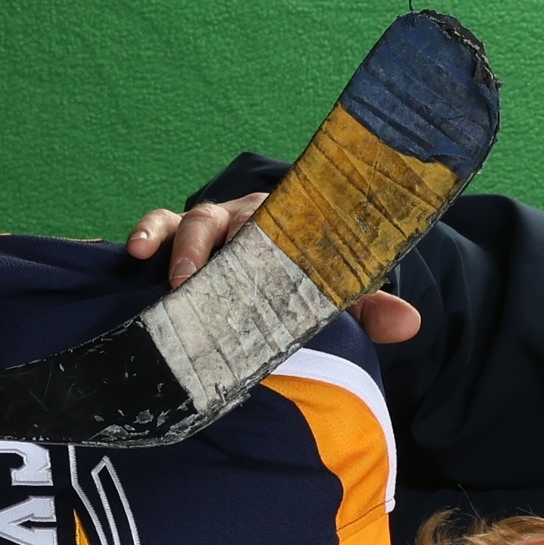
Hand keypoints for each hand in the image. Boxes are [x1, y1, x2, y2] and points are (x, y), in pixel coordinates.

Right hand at [126, 196, 419, 343]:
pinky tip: (132, 252)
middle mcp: (242, 222)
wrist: (268, 270)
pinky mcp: (174, 239)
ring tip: (164, 270)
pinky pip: (157, 226)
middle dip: (208, 245)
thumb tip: (411, 324)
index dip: (266, 236)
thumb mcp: (331, 295)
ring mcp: (206, 229)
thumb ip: (366, 307)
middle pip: (224, 219)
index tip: (260, 259)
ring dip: (175, 242)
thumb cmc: (295, 281)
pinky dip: (145, 232)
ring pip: (187, 220)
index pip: (275, 224)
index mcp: (282, 228)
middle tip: (197, 279)